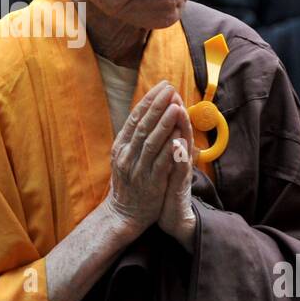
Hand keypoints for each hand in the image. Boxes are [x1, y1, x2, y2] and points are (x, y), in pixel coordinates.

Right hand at [104, 81, 184, 236]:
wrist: (123, 214)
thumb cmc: (128, 183)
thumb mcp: (124, 157)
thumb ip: (134, 138)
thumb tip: (146, 113)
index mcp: (121, 146)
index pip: (135, 118)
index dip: (149, 100)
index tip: (162, 86)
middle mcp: (126, 155)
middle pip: (143, 125)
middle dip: (157, 105)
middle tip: (170, 88)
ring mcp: (137, 169)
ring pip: (151, 142)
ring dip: (164, 123)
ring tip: (175, 106)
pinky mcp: (150, 183)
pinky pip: (161, 163)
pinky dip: (169, 149)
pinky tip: (178, 137)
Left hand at [157, 100, 196, 251]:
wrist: (173, 217)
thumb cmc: (166, 188)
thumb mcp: (163, 164)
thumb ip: (162, 145)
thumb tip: (157, 126)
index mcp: (172, 152)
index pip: (171, 126)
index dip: (166, 108)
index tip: (163, 89)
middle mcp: (179, 158)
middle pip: (179, 130)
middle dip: (174, 111)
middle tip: (172, 92)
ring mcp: (181, 171)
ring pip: (182, 146)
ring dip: (180, 128)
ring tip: (178, 109)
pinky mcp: (180, 186)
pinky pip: (180, 169)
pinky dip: (179, 156)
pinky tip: (178, 144)